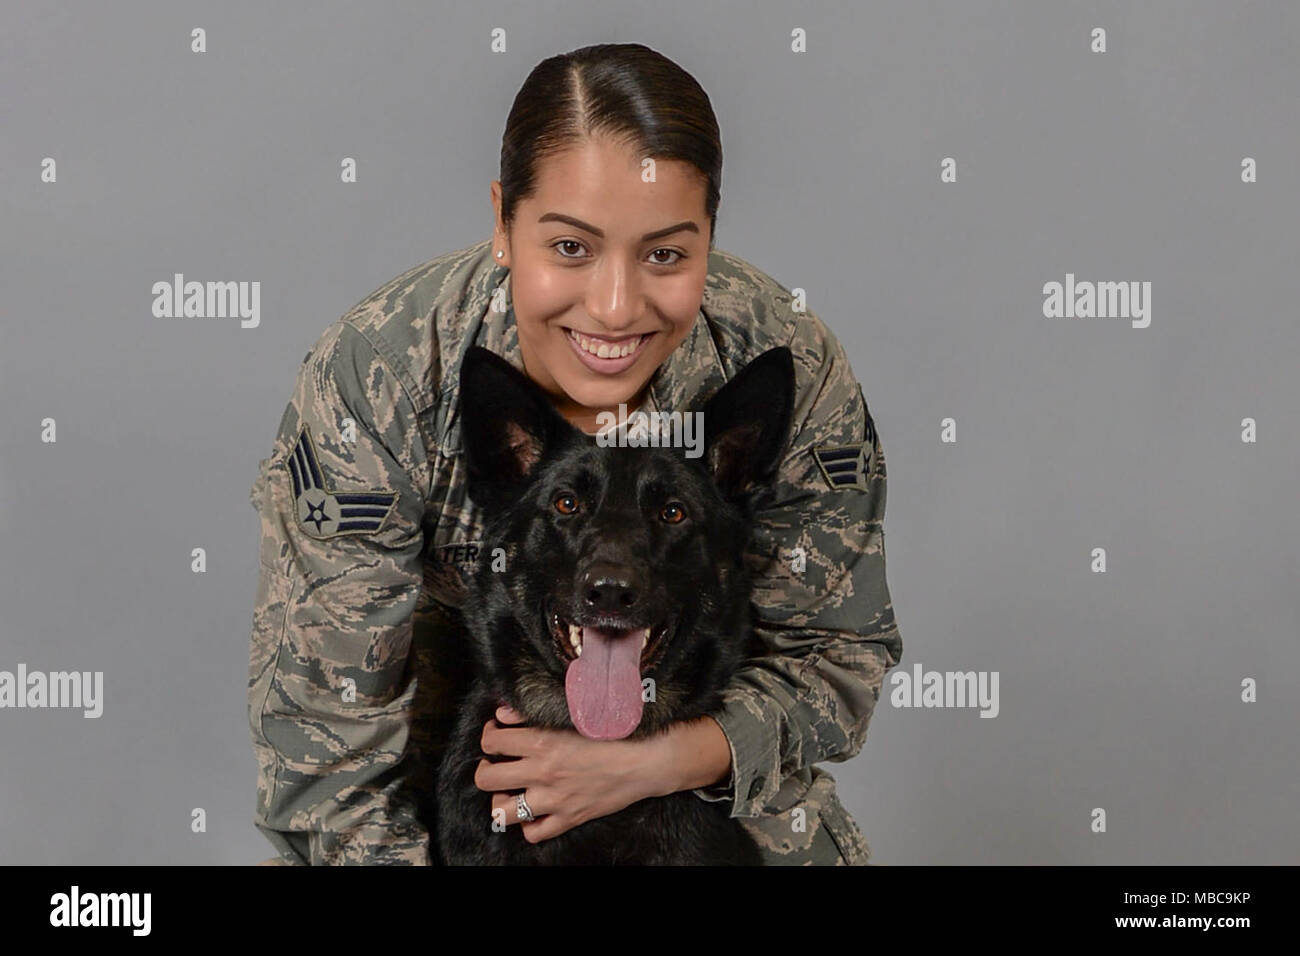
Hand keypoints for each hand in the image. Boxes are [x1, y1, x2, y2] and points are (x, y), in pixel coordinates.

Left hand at [475, 704, 680, 842]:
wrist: (648, 760)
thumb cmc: (616, 731)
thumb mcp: (575, 713)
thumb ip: (534, 713)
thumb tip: (504, 715)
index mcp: (543, 743)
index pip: (493, 741)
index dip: (489, 735)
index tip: (497, 732)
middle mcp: (543, 773)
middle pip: (487, 778)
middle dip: (485, 768)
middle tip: (494, 761)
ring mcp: (554, 800)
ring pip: (502, 812)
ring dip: (499, 800)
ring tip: (508, 789)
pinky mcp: (569, 818)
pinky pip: (534, 833)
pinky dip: (528, 825)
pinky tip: (533, 811)